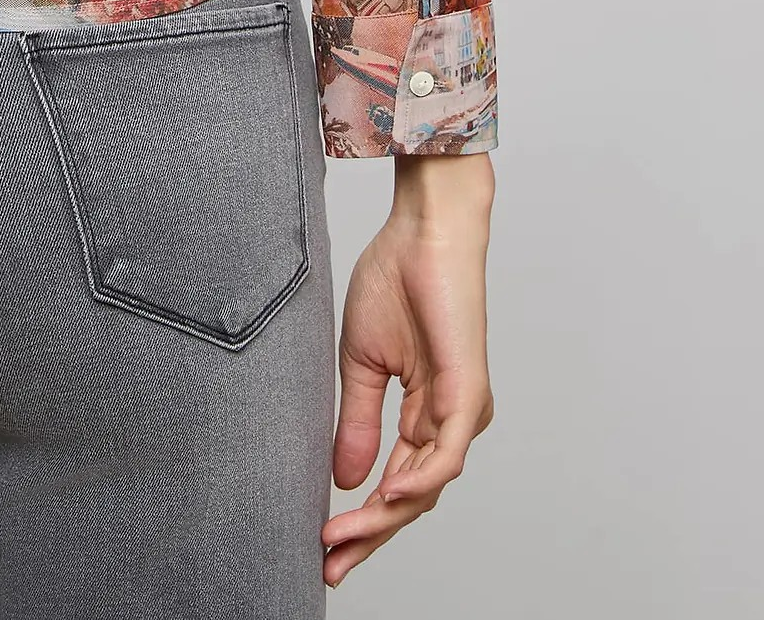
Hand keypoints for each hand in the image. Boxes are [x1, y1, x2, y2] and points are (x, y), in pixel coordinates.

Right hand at [323, 152, 494, 586]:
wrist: (425, 232)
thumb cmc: (396, 282)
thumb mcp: (361, 362)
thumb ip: (357, 422)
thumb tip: (346, 480)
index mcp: (427, 414)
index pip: (395, 484)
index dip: (363, 520)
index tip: (325, 547)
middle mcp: (450, 422)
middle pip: (410, 499)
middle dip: (369, 535)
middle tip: (330, 562)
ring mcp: (463, 410)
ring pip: (426, 488)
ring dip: (382, 517)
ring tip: (341, 537)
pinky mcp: (468, 392)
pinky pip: (446, 454)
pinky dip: (417, 480)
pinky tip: (386, 497)